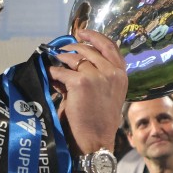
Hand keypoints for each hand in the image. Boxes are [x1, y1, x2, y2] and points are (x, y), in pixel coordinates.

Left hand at [46, 28, 127, 156]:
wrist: (95, 140)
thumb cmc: (98, 121)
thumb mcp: (107, 94)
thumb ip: (97, 75)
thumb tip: (73, 60)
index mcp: (121, 75)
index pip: (110, 46)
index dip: (94, 36)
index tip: (82, 33)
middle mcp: (112, 73)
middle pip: (88, 49)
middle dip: (72, 48)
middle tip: (61, 51)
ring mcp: (97, 76)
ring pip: (73, 58)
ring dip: (61, 60)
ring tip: (55, 65)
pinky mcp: (81, 83)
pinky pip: (61, 71)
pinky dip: (53, 73)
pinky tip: (51, 77)